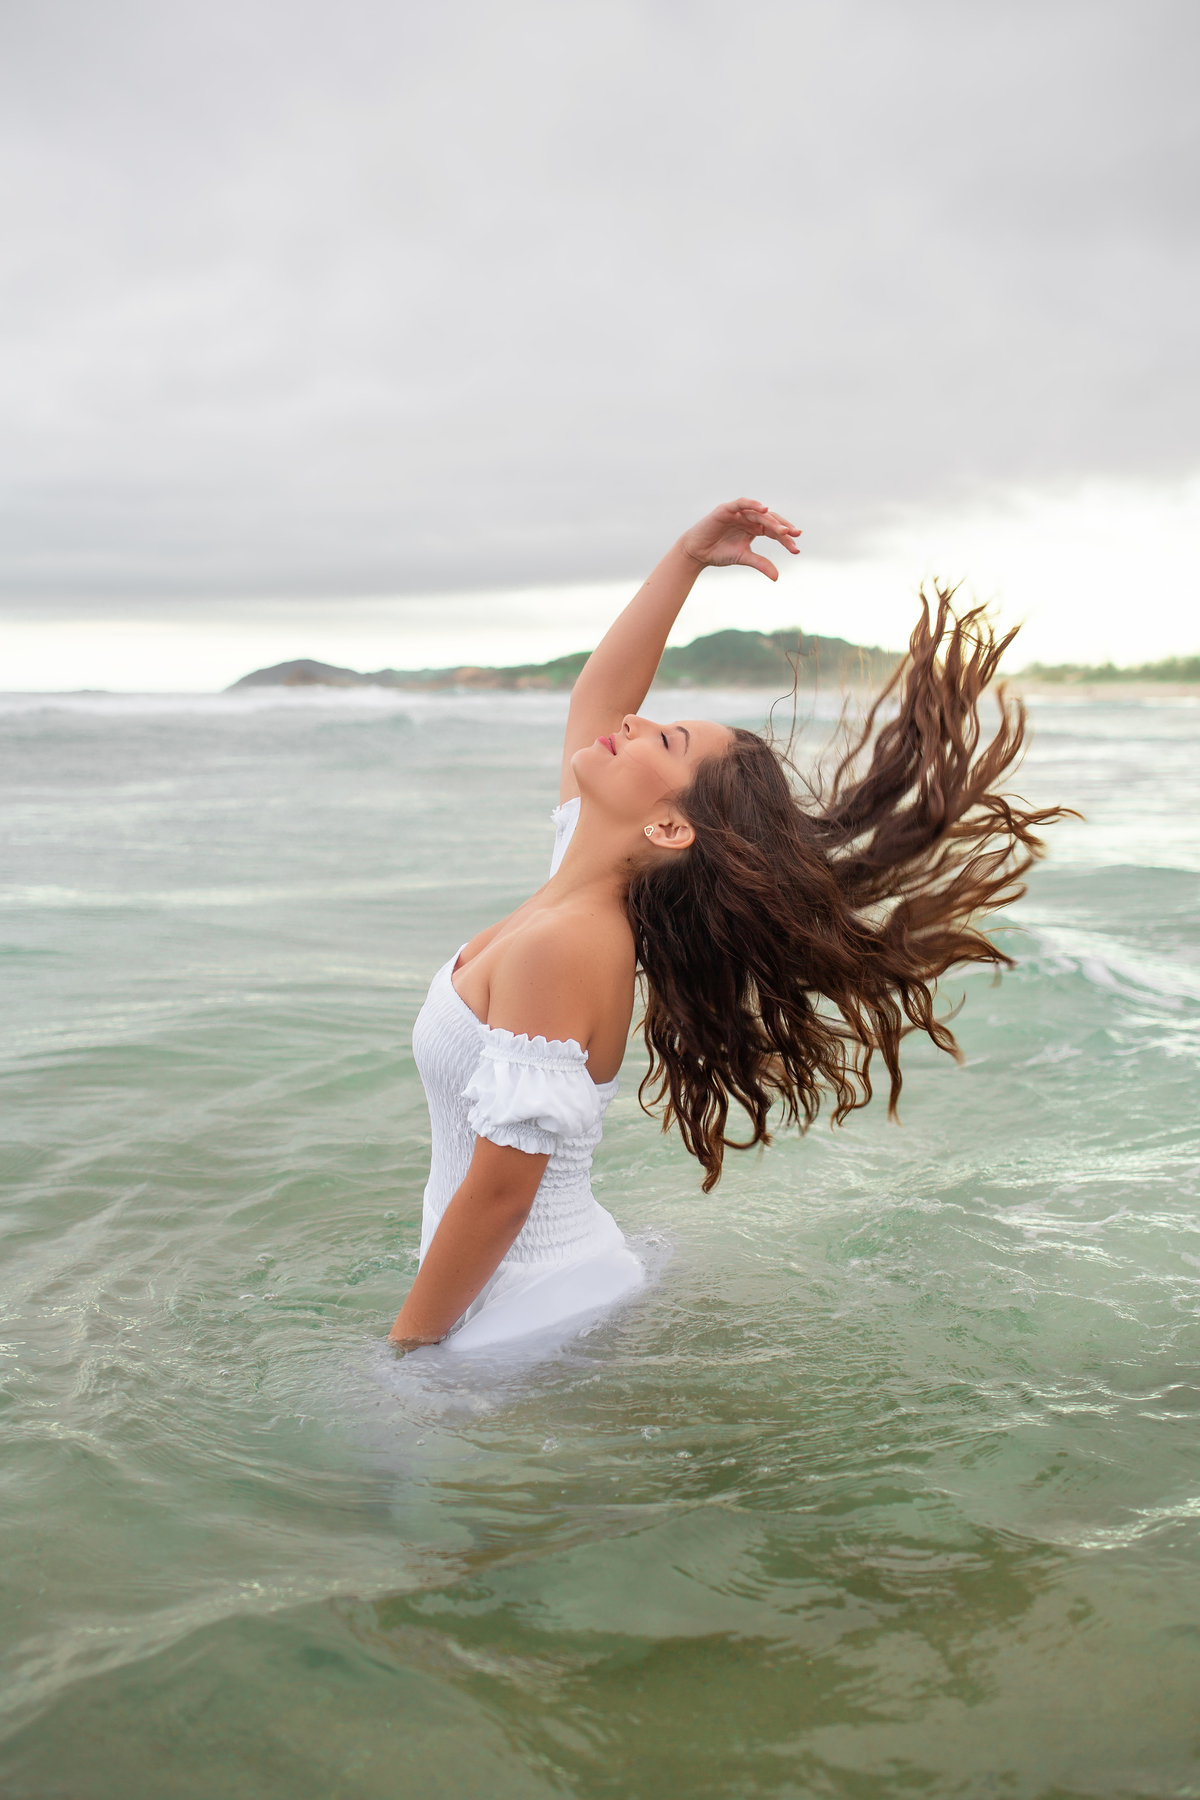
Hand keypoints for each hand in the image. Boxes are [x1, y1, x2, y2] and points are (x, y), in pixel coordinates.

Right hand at [677, 499, 800, 581]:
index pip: (774, 532)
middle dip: (783, 528)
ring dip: (771, 520)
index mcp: (754, 529)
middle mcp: (749, 519)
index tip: (796, 550)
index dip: (786, 539)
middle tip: (795, 536)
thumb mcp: (743, 558)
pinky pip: (742, 503)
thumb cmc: (719, 553)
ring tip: (783, 530)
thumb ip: (760, 564)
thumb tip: (777, 577)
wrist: (696, 552)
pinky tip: (763, 509)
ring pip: (759, 513)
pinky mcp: (727, 509)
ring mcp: (739, 513)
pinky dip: (752, 504)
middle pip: (770, 521)